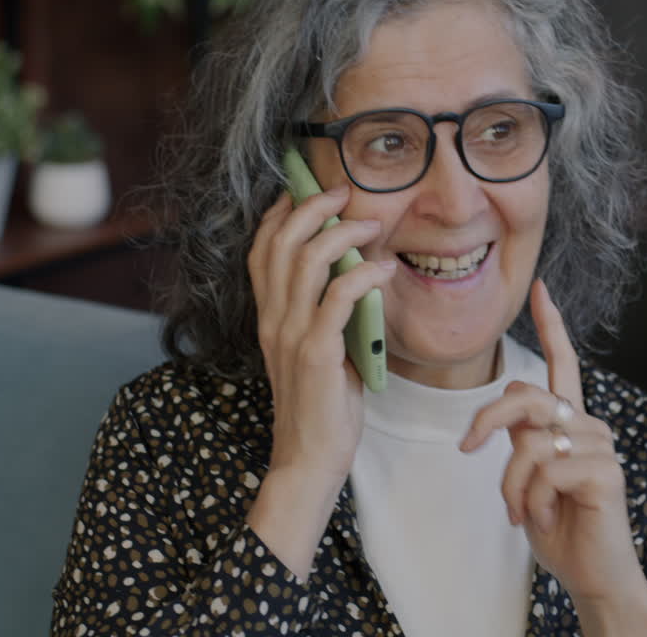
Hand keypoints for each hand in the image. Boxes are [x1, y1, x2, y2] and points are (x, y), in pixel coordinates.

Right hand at [245, 184, 395, 576]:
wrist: (310, 457)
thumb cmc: (321, 403)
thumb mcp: (318, 348)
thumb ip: (325, 312)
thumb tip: (355, 274)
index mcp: (269, 316)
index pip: (261, 249)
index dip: (279, 213)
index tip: (306, 190)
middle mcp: (273, 319)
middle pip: (282, 242)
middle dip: (313, 208)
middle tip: (346, 195)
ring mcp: (291, 334)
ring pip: (307, 260)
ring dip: (344, 234)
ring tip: (372, 226)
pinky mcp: (316, 353)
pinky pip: (338, 297)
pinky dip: (364, 274)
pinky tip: (385, 269)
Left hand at [461, 280, 646, 630]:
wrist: (593, 575)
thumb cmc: (560, 527)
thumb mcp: (528, 478)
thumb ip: (522, 441)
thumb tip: (502, 420)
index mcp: (572, 422)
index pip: (563, 365)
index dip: (552, 326)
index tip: (541, 290)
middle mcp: (589, 425)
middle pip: (524, 397)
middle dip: (486, 420)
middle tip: (468, 449)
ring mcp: (601, 446)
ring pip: (529, 442)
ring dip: (512, 484)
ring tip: (525, 512)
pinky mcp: (605, 471)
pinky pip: (544, 470)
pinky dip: (531, 500)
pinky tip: (546, 519)